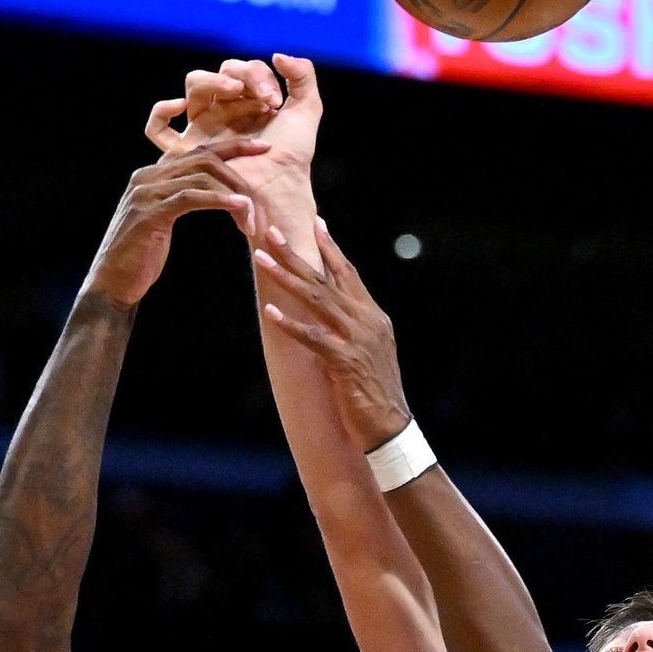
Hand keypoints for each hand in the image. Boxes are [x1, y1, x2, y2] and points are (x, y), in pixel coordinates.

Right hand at [82, 139, 264, 307]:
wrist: (112, 282)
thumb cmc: (142, 254)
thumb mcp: (164, 217)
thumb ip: (182, 198)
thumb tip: (215, 192)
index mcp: (153, 174)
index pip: (197, 149)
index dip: (232, 145)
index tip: (263, 147)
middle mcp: (147, 176)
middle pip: (204, 157)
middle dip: (239, 170)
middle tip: (262, 194)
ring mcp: (146, 192)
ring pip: (201, 174)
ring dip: (234, 195)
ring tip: (251, 221)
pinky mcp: (149, 213)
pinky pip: (191, 197)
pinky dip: (220, 200)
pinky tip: (239, 208)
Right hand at [146, 54, 320, 198]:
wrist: (281, 189)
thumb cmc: (293, 157)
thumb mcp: (307, 111)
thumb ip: (302, 76)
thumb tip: (277, 55)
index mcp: (246, 101)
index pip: (241, 69)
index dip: (259, 74)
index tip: (277, 99)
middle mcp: (222, 112)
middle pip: (218, 72)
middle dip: (242, 75)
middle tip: (265, 97)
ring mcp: (204, 129)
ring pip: (194, 86)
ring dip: (213, 80)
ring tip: (234, 89)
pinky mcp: (188, 152)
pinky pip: (157, 130)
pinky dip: (161, 113)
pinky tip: (180, 106)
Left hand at [253, 213, 413, 449]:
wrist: (391, 426)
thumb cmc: (376, 393)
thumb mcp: (369, 352)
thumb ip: (352, 329)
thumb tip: (331, 314)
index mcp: (374, 317)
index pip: (350, 274)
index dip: (331, 249)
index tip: (315, 224)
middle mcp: (368, 321)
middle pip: (327, 279)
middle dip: (296, 254)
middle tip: (271, 233)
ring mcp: (358, 340)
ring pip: (317, 299)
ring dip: (286, 277)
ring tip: (262, 260)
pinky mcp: (345, 361)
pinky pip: (313, 337)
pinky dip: (290, 324)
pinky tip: (270, 312)